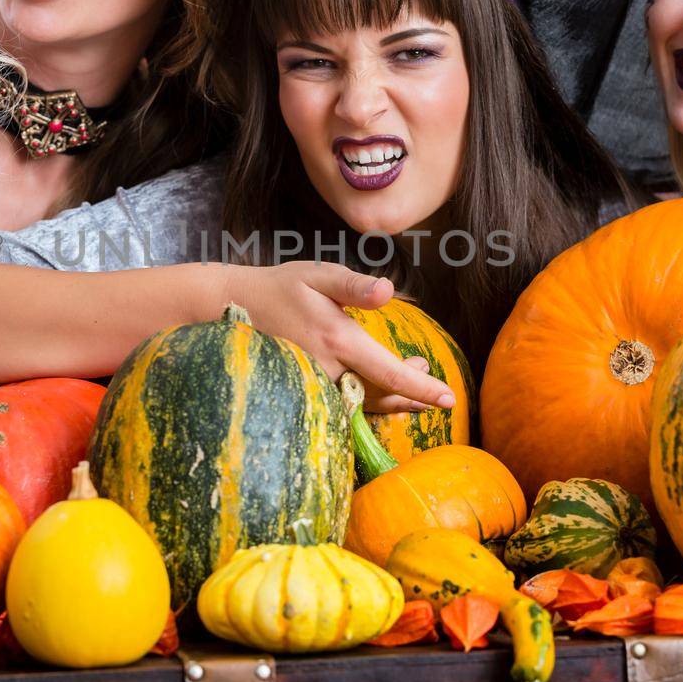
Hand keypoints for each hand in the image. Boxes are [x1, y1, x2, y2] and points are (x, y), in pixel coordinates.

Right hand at [226, 262, 454, 412]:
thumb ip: (355, 285)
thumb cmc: (282, 287)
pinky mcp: (306, 390)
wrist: (234, 308)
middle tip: (430, 380)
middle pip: (381, 394)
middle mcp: (328, 370)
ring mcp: (314, 385)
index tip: (449, 398)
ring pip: (363, 403)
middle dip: (411, 391)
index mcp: (338, 341)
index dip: (422, 388)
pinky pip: (344, 406)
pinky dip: (368, 405)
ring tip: (413, 392)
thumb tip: (388, 290)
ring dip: (392, 399)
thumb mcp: (318, 275)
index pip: (389, 372)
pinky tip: (380, 397)